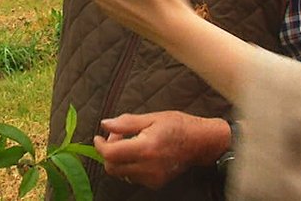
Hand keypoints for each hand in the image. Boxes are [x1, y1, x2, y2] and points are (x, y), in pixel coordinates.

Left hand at [94, 112, 228, 188]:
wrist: (201, 142)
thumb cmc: (178, 125)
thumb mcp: (152, 118)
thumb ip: (126, 122)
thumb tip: (105, 124)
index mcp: (146, 147)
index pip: (111, 154)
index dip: (100, 146)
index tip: (98, 137)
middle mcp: (148, 166)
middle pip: (112, 167)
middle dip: (108, 153)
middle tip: (118, 137)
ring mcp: (152, 178)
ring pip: (121, 174)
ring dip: (119, 159)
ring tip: (131, 143)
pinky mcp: (156, 183)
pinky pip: (133, 177)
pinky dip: (130, 166)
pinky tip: (141, 153)